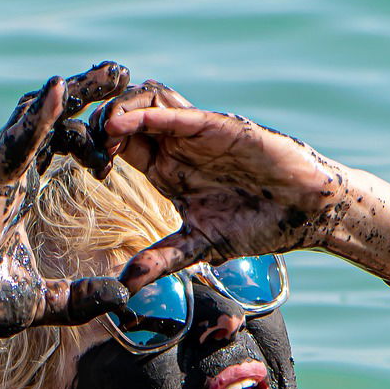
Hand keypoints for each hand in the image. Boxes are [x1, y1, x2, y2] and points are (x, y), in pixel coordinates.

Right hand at [0, 61, 130, 346]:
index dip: (91, 134)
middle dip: (87, 94)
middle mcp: (7, 178)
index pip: (58, 145)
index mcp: (18, 195)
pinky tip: (61, 90)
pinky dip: (38, 116)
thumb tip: (123, 298)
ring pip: (34, 117)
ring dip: (73, 92)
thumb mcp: (41, 302)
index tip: (123, 141)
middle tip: (126, 74)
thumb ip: (80, 297)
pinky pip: (15, 143)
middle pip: (50, 119)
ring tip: (112, 73)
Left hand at [91, 83, 352, 289]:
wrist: (305, 214)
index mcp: (165, 168)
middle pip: (126, 114)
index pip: (120, 145)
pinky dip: (155, 115)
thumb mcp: (198, 247)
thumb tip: (123, 287)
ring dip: (122, 110)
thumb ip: (161, 261)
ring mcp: (199, 133)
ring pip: (150, 101)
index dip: (96, 148)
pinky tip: (130, 123)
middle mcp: (178, 145)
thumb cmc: (255, 226)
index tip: (83, 167)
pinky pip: (183, 114)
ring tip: (104, 132)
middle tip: (85, 144)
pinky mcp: (224, 127)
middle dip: (100, 123)